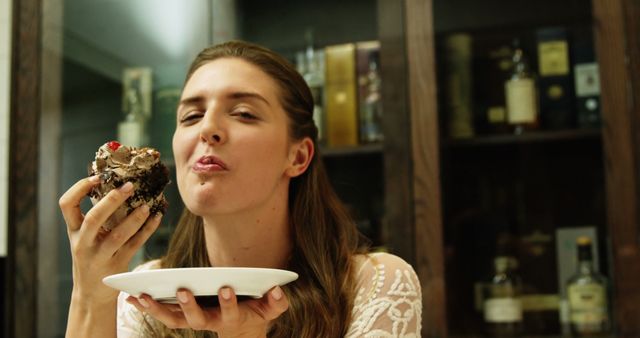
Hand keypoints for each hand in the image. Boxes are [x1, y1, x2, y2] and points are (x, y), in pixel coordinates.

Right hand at [59, 176, 162, 303]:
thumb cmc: (91, 257)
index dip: (80, 188)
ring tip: (147, 205)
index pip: (66, 205)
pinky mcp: (117, 266)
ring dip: (134, 218)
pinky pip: (135, 245)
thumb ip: (93, 218)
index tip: (97, 177)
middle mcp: (83, 243)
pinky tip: (157, 217)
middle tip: (129, 186)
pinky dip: (147, 230)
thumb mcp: (84, 238)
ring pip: (117, 235)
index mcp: (74, 232)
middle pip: (94, 218)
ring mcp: (100, 256)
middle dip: (112, 200)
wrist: (91, 294)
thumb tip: (117, 185)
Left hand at [126, 286, 288, 337]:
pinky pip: (161, 314)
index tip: (227, 288)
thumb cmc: (255, 312)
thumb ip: (276, 302)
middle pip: (196, 320)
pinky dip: (146, 306)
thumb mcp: (270, 308)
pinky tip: (131, 296)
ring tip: (142, 295)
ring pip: (173, 320)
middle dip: (189, 307)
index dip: (228, 303)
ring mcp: (193, 321)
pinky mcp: (180, 317)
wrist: (241, 327)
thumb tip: (277, 290)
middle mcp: (209, 322)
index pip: (229, 313)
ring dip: (157, 309)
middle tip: (182, 291)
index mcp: (231, 319)